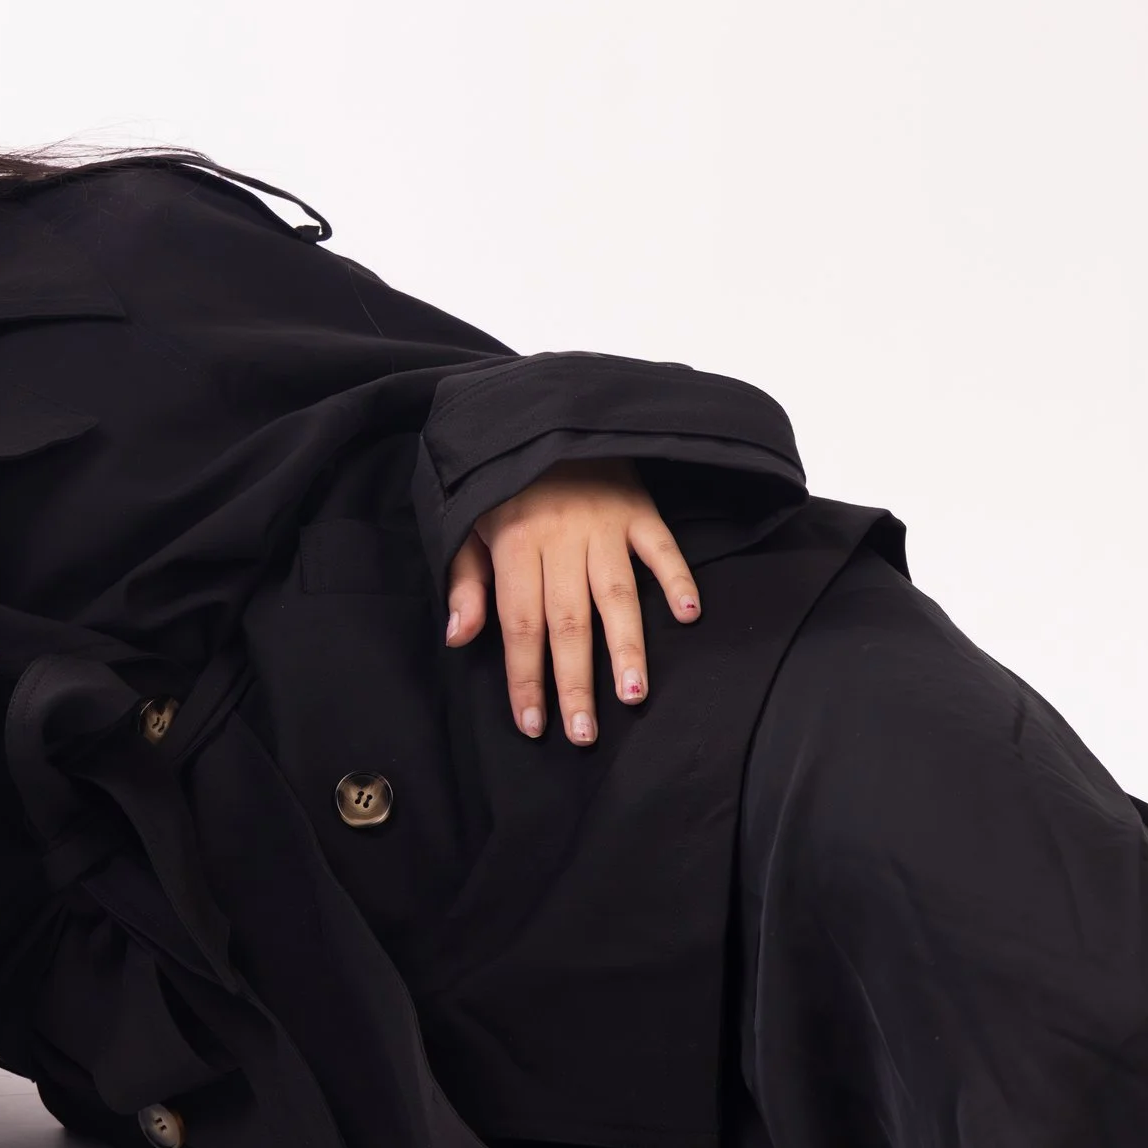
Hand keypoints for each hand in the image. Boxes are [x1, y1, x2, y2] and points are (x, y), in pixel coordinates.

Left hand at [443, 456, 700, 745]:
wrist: (544, 413)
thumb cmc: (505, 484)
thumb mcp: (469, 524)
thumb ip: (466, 581)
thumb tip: (459, 637)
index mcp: (514, 544)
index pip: (521, 624)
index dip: (525, 677)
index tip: (533, 724)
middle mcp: (561, 538)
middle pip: (568, 621)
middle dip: (574, 681)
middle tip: (584, 734)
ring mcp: (604, 524)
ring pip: (616, 594)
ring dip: (626, 645)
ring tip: (633, 694)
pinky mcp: (640, 509)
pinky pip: (661, 547)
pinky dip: (677, 578)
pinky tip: (687, 615)